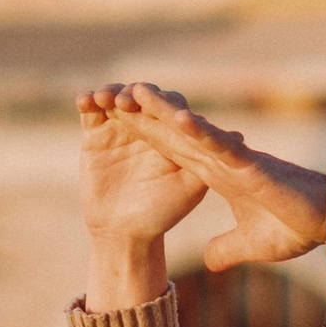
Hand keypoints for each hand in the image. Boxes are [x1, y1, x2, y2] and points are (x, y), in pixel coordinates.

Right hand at [77, 86, 209, 303]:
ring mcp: (120, 127)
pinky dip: (87, 102)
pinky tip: (85, 102)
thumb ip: (211, 161)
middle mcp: (148, 126)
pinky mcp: (96, 135)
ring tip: (103, 99)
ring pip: (115, 98)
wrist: (123, 234)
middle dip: (134, 94)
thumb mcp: (189, 189)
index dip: (163, 101)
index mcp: (172, 134)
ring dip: (110, 93)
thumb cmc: (162, 215)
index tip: (156, 100)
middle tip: (128, 100)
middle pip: (141, 96)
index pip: (170, 105)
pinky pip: (91, 112)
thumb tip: (240, 137)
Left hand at [119, 84, 325, 269]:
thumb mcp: (251, 244)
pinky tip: (180, 120)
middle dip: (142, 117)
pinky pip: (222, 146)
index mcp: (218, 174)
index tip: (117, 124)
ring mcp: (236, 159)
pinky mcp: (252, 166)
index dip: (145, 137)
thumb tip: (208, 263)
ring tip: (136, 92)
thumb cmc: (297, 228)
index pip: (173, 152)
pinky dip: (202, 133)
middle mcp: (222, 160)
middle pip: (174, 135)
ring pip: (193, 132)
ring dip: (164, 112)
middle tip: (111, 96)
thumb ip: (226, 248)